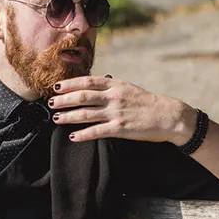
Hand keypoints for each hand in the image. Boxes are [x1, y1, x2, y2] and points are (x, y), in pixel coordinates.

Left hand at [49, 75, 191, 144]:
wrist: (168, 116)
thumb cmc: (148, 103)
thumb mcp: (129, 89)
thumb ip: (111, 87)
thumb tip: (95, 84)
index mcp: (116, 85)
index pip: (88, 81)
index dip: (70, 84)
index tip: (57, 86)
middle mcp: (114, 97)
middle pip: (83, 96)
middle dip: (64, 99)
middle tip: (50, 103)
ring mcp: (117, 113)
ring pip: (86, 114)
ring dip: (69, 116)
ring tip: (57, 118)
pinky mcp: (121, 129)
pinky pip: (97, 131)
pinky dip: (83, 134)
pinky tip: (73, 137)